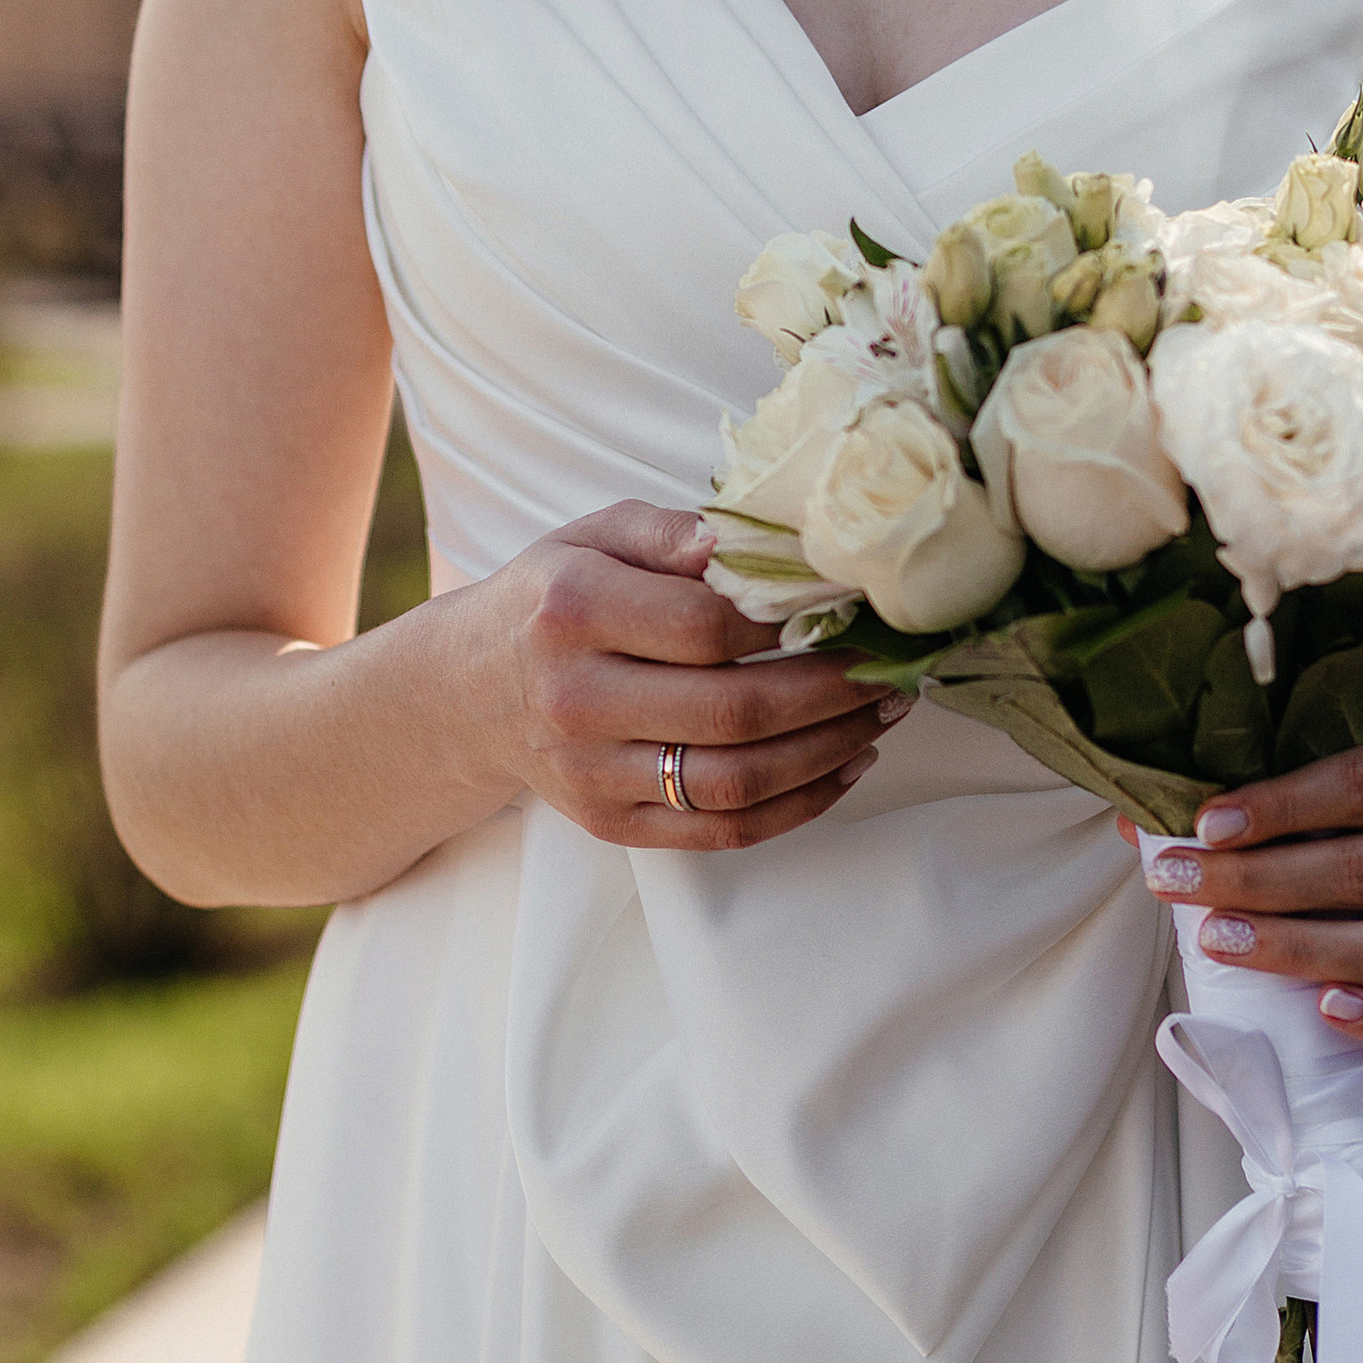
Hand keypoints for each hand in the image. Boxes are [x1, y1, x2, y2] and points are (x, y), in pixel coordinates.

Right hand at [491, 502, 902, 852]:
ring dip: (830, 752)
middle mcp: (576, 699)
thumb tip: (746, 542)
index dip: (790, 619)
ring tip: (882, 715)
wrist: (470, 692)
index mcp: (572, 611)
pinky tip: (843, 767)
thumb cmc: (554, 598)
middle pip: (733, 710)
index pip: (705, 625)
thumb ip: (671, 532)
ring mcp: (591, 772)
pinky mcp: (609, 824)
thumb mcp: (595, 535)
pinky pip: (721, 830)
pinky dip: (798, 805)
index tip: (850, 604)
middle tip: (892, 667)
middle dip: (835, 691)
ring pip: (736, 781)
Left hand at [1120, 737, 1362, 1051]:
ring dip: (1295, 949)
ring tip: (1216, 942)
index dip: (1279, 806)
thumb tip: (1138, 820)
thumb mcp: (1333, 771)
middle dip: (1258, 882)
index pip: (1360, 786)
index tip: (1205, 825)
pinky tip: (1323, 1009)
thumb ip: (1253, 791)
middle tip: (1179, 884)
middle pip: (1361, 872)